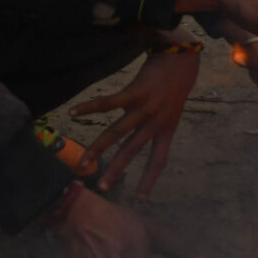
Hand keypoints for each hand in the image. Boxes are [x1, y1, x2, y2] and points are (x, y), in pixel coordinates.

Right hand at [71, 45, 200, 197]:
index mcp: (167, 129)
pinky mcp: (134, 92)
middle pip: (132, 151)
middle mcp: (155, 122)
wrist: (184, 58)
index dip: (149, 180)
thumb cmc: (175, 83)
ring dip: (98, 148)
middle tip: (102, 188)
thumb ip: (159, 120)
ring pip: (117, 133)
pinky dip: (90, 107)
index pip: (158, 161)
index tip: (140, 200)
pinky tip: (74, 112)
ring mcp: (144, 108)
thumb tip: (145, 129)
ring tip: (83, 161)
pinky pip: (108, 103)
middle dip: (116, 170)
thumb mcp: (173, 108)